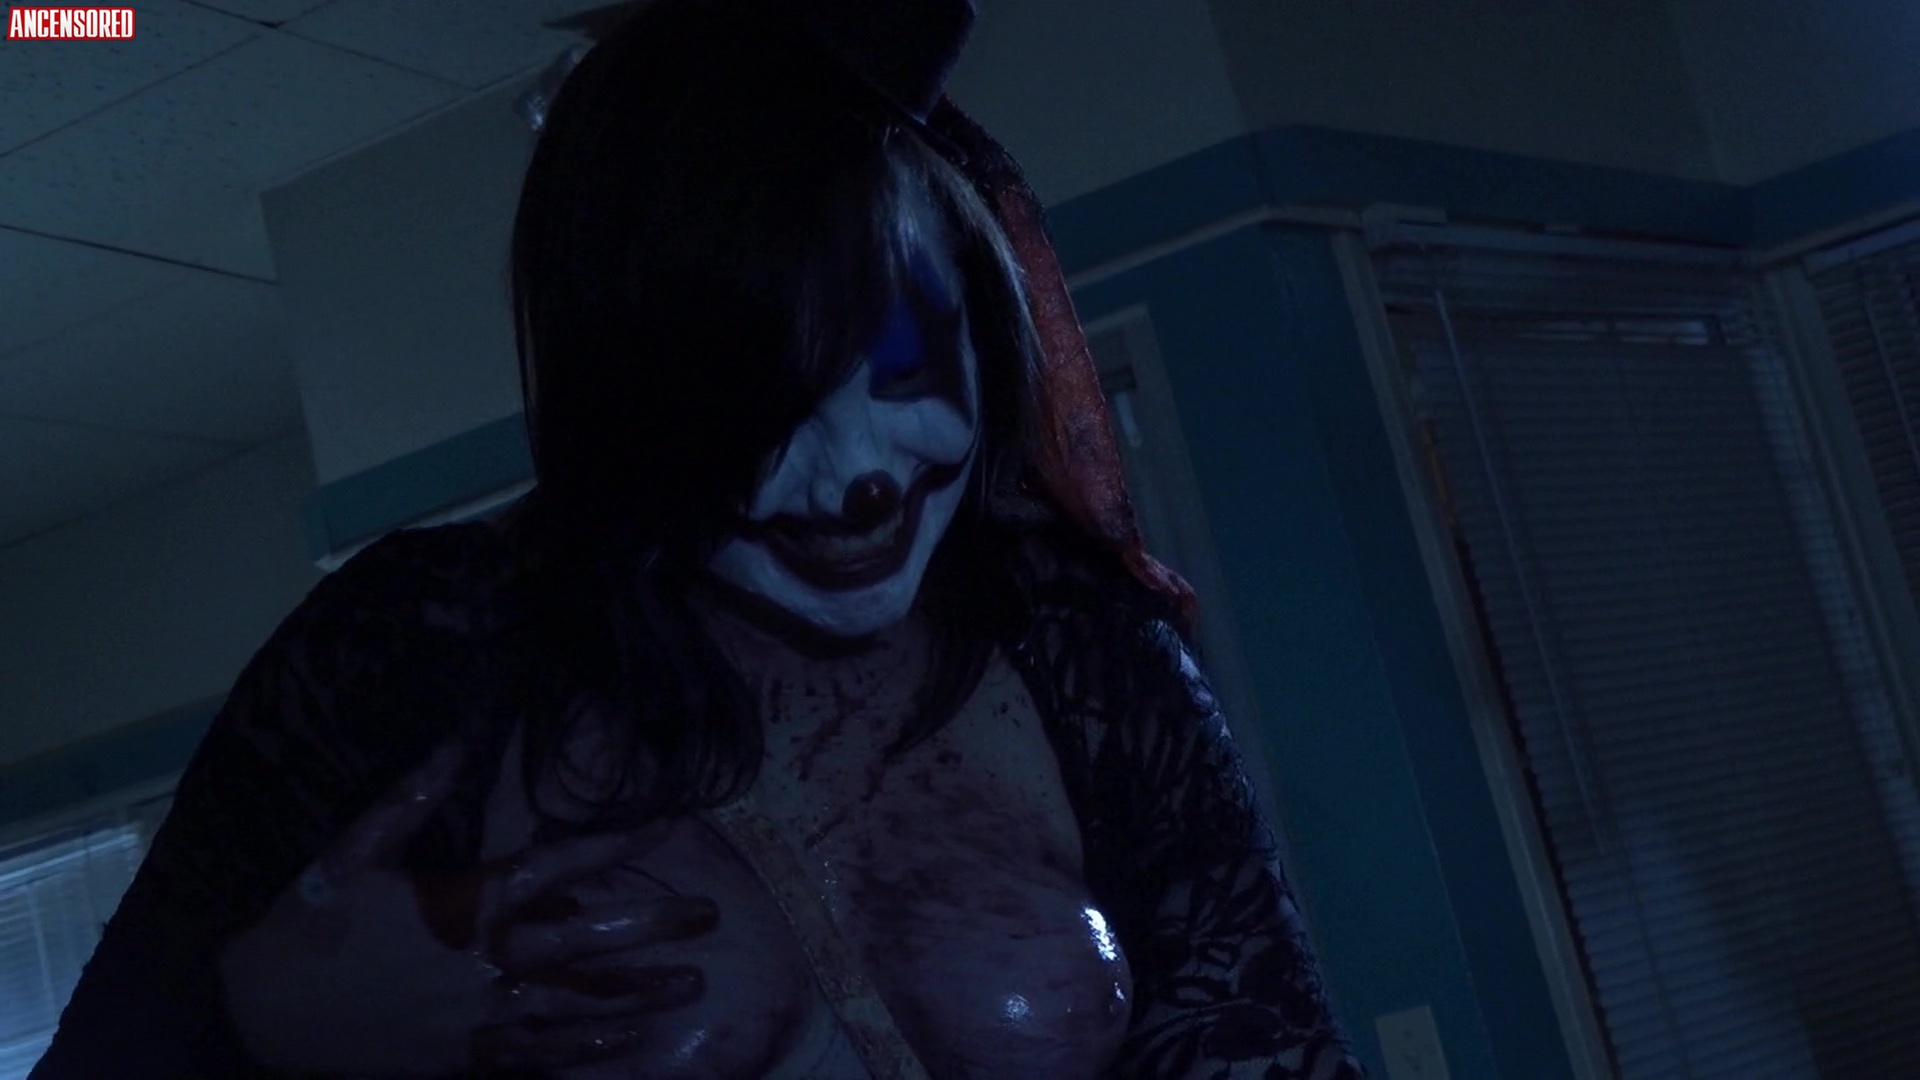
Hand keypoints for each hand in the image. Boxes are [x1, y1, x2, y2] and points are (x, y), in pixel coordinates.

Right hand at [218, 739, 717, 1075]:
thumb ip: (410, 798)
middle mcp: (487, 960)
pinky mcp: (466, 1059)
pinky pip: (543, 1057)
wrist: (261, 1015)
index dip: (618, 842)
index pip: (561, 864)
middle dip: (652, 925)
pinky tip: (631, 1042)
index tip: (670, 826)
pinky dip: (589, 1049)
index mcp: (467, 901)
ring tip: (692, 984)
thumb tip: (450, 740)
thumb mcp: (353, 849)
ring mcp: (481, 1016)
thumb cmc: (311, 923)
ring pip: (579, 1004)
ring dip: (638, 994)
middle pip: (589, 939)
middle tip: (708, 915)